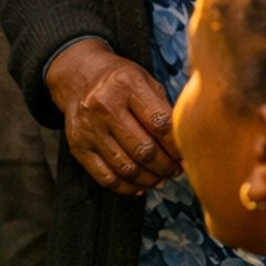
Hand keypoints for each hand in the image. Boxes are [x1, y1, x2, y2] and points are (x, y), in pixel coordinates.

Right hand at [46, 39, 179, 194]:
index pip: (160, 124)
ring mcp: (89, 128)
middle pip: (144, 150)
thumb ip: (166, 110)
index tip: (186, 154)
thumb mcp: (147, 81)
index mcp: (127, 85)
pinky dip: (127, 187)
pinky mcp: (78, 146)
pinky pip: (106, 177)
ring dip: (149, 180)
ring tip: (161, 179)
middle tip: (176, 170)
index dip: (177, 146)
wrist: (79, 77)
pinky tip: (140, 186)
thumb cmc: (122, 82)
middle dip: (166, 167)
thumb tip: (187, 146)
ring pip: (126, 168)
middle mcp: (105, 106)